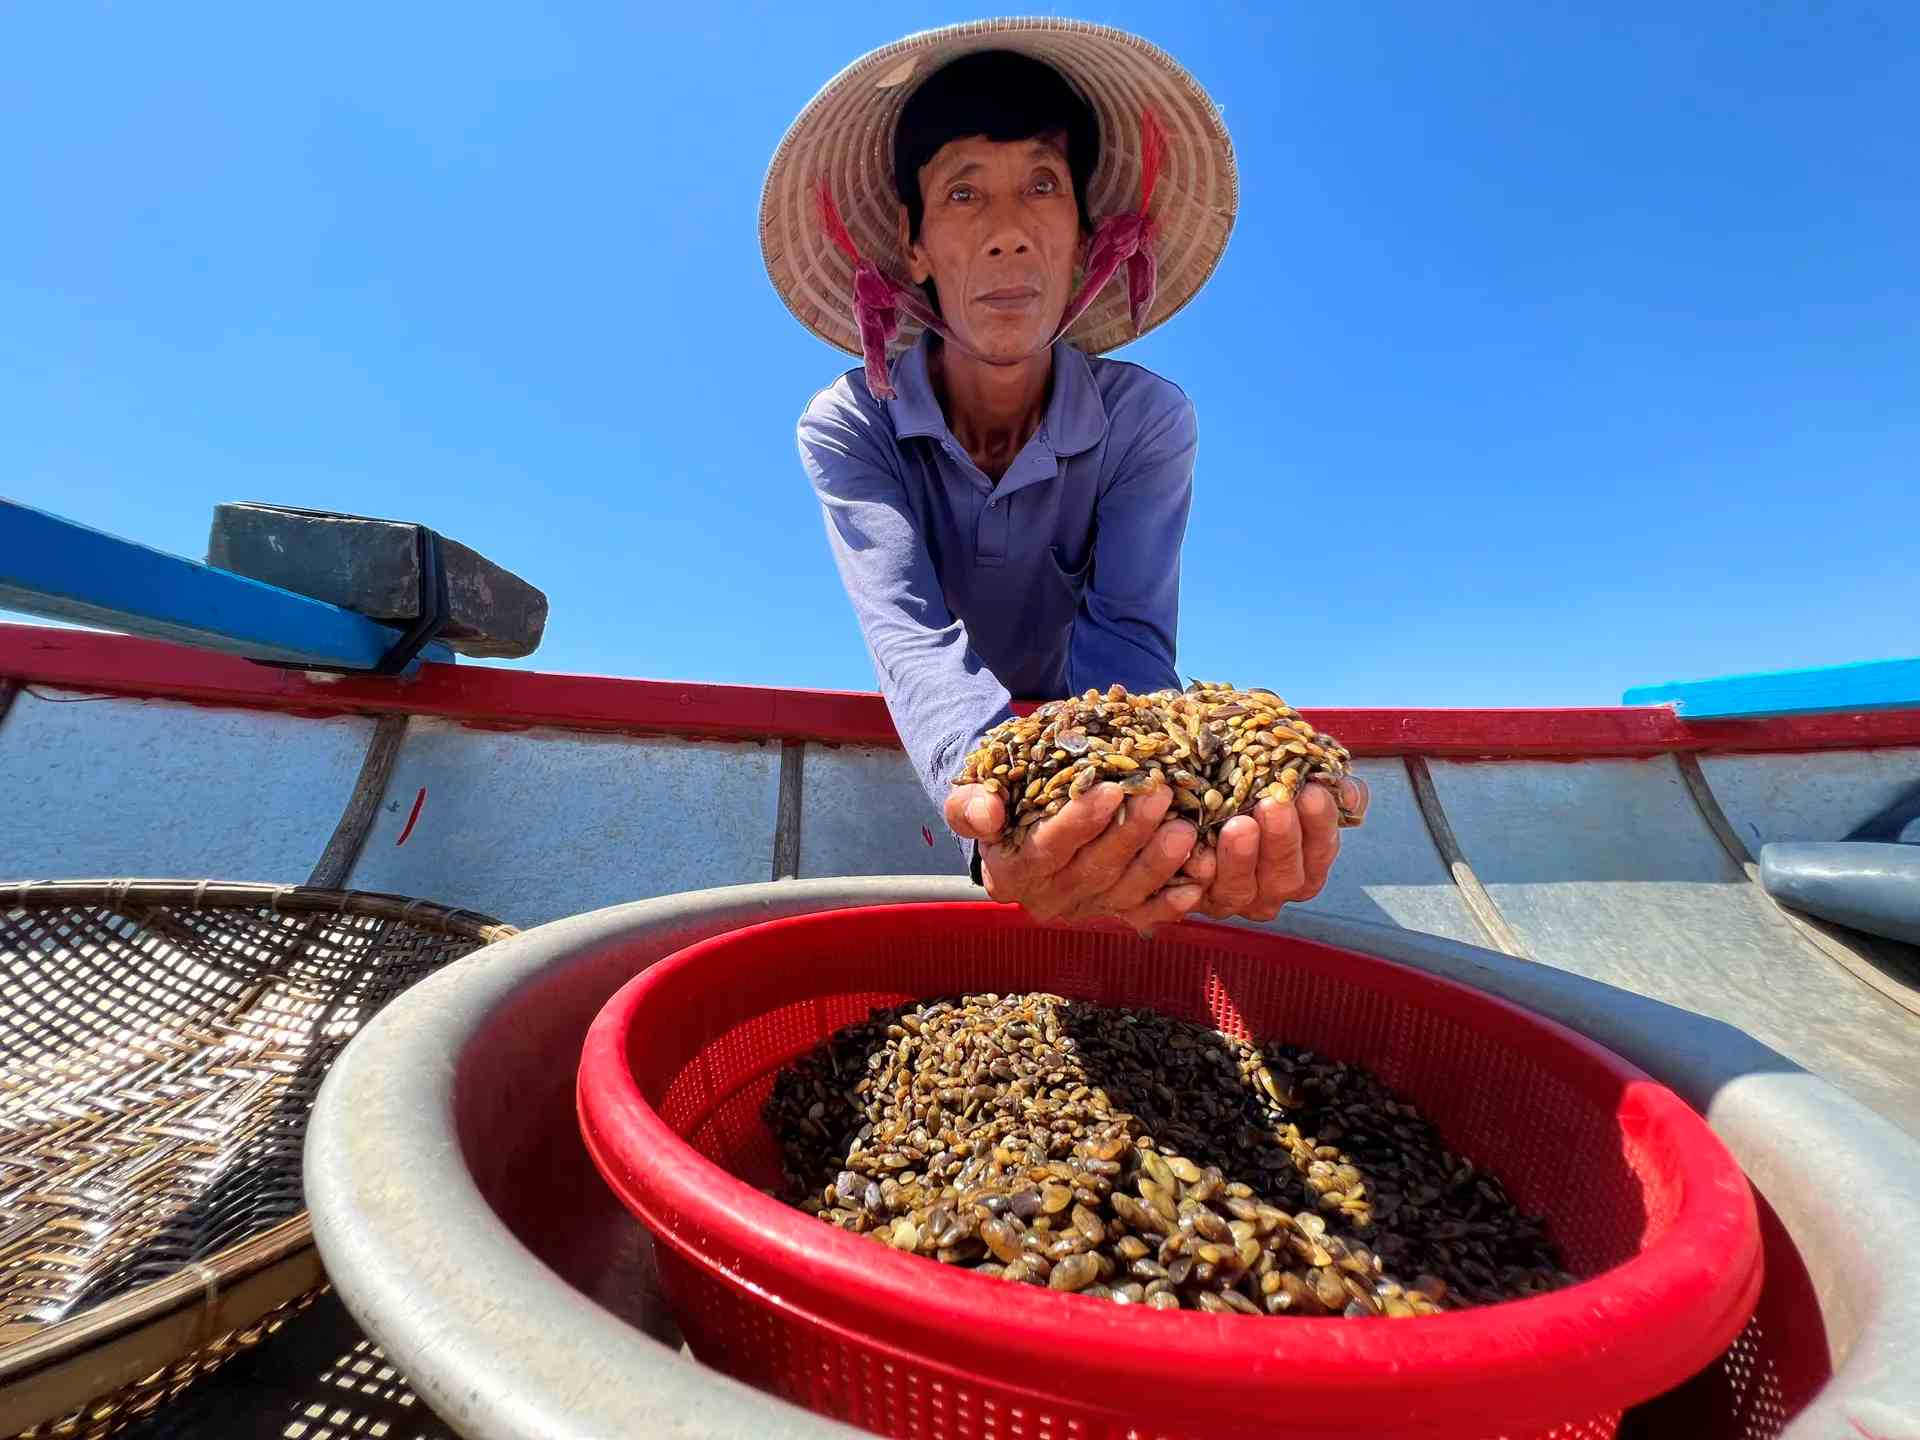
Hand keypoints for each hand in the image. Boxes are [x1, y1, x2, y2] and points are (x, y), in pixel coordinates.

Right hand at [946, 781, 1207, 937]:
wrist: (1018, 823)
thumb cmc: (1000, 799)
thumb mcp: (972, 795)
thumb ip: (970, 805)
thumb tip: (988, 814)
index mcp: (1011, 872)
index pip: (1047, 849)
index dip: (1078, 822)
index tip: (1109, 790)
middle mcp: (1048, 898)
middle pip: (1095, 870)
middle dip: (1131, 833)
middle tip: (1162, 794)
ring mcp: (1085, 908)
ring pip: (1126, 891)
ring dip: (1159, 864)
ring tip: (1186, 828)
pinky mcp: (1114, 912)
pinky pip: (1147, 914)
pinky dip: (1173, 902)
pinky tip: (1198, 881)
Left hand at [1187, 776, 1368, 922]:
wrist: (1194, 791)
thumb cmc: (1250, 782)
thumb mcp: (1288, 775)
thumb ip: (1323, 783)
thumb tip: (1350, 794)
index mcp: (1305, 863)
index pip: (1321, 850)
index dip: (1320, 824)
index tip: (1312, 792)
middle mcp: (1274, 888)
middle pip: (1285, 876)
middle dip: (1282, 840)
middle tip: (1273, 804)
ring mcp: (1234, 898)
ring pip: (1241, 889)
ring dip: (1241, 858)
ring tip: (1238, 824)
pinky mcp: (1195, 899)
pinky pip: (1197, 894)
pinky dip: (1199, 875)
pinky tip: (1198, 853)